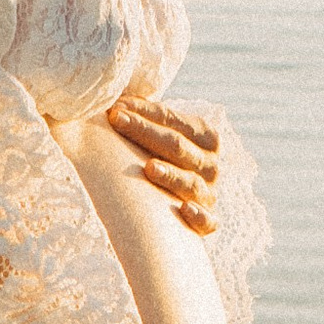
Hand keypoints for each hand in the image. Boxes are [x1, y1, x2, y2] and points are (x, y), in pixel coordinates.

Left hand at [107, 96, 221, 236]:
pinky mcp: (207, 224)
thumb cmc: (160, 162)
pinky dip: (199, 216)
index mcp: (206, 137)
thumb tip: (111, 98)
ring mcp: (209, 194)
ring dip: (171, 175)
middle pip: (178, 147)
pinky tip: (184, 209)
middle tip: (117, 120)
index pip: (174, 121)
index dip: (146, 112)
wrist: (174, 208)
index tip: (116, 107)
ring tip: (149, 168)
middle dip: (145, 131)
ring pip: (191, 183)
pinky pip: (208, 222)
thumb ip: (145, 118)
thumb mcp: (159, 138)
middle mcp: (211, 165)